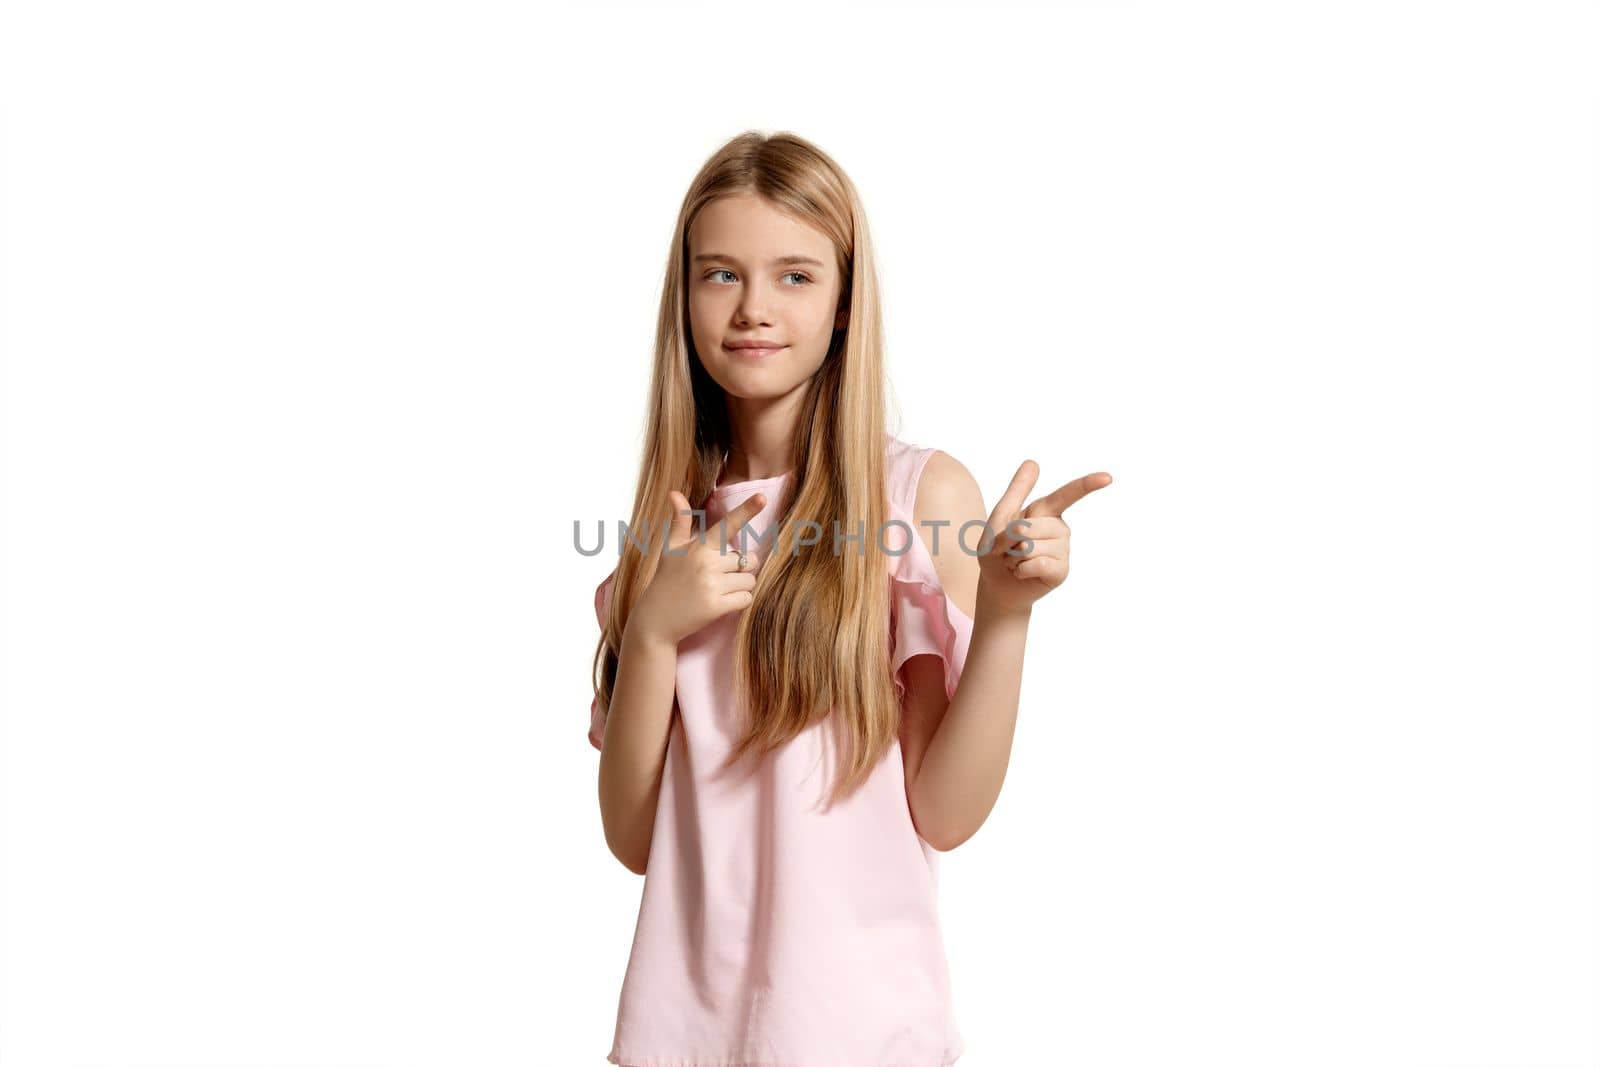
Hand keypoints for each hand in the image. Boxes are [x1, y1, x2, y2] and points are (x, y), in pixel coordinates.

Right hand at [630, 489, 768, 645]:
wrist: (655, 620)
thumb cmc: (666, 580)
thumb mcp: (670, 549)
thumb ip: (679, 521)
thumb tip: (674, 493)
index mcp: (699, 546)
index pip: (727, 525)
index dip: (746, 510)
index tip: (762, 498)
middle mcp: (706, 563)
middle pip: (748, 559)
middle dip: (740, 568)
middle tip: (720, 576)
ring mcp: (712, 585)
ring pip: (750, 580)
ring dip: (741, 586)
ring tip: (719, 590)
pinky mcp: (716, 606)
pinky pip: (746, 598)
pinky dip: (739, 602)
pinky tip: (721, 603)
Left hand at [974, 462, 1111, 616]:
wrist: (996, 584)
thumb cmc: (998, 549)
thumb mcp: (1000, 517)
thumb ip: (1017, 491)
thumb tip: (1033, 462)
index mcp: (1046, 511)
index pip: (1068, 495)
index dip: (1087, 485)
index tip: (1108, 478)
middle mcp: (1059, 528)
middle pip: (1029, 527)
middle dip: (1006, 540)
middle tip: (1006, 549)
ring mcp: (1063, 550)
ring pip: (1031, 547)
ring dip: (1012, 557)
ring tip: (1015, 562)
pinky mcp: (1061, 570)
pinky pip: (1039, 564)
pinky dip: (1021, 570)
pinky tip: (1022, 572)